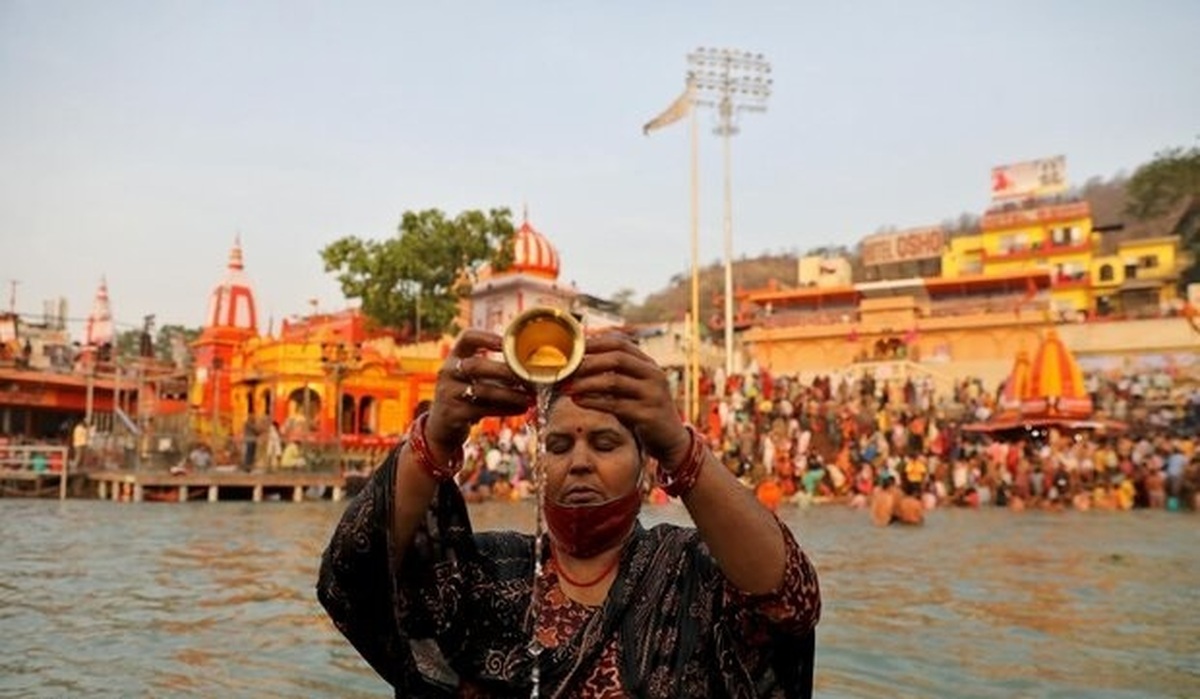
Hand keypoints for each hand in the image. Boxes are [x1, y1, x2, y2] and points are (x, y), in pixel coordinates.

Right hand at [424, 330, 531, 458]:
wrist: (443, 425)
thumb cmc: (468, 396)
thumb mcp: (473, 378)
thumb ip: (496, 370)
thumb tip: (533, 370)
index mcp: (455, 356)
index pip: (467, 338)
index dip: (487, 337)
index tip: (507, 343)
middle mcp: (448, 371)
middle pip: (475, 365)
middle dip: (504, 370)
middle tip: (528, 376)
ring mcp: (448, 393)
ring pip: (482, 390)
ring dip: (510, 394)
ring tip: (530, 397)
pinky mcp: (452, 414)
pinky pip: (482, 410)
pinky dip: (505, 409)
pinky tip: (522, 409)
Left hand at [564, 333, 690, 467]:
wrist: (669, 437)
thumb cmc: (644, 409)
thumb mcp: (635, 387)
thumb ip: (616, 374)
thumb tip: (579, 363)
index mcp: (649, 364)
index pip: (621, 343)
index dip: (595, 343)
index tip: (573, 349)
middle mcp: (653, 375)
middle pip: (617, 359)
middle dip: (588, 363)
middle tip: (566, 369)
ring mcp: (652, 394)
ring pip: (614, 382)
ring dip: (586, 383)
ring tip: (567, 387)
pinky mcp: (647, 414)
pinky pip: (615, 405)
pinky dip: (593, 402)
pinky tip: (578, 401)